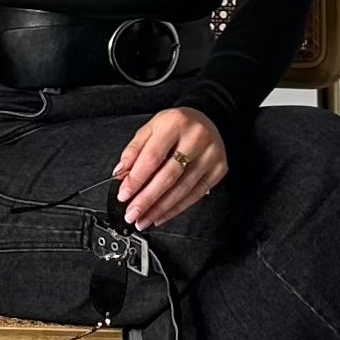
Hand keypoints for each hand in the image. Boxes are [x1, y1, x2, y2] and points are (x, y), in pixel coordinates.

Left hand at [113, 106, 227, 228]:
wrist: (207, 119)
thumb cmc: (176, 125)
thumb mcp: (151, 128)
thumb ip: (134, 150)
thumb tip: (120, 173)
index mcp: (175, 123)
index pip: (153, 157)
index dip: (136, 179)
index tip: (124, 194)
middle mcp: (196, 138)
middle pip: (168, 176)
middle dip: (147, 199)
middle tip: (132, 213)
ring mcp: (210, 155)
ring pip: (182, 189)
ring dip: (160, 209)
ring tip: (144, 219)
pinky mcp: (219, 169)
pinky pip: (195, 195)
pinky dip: (176, 209)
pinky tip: (161, 215)